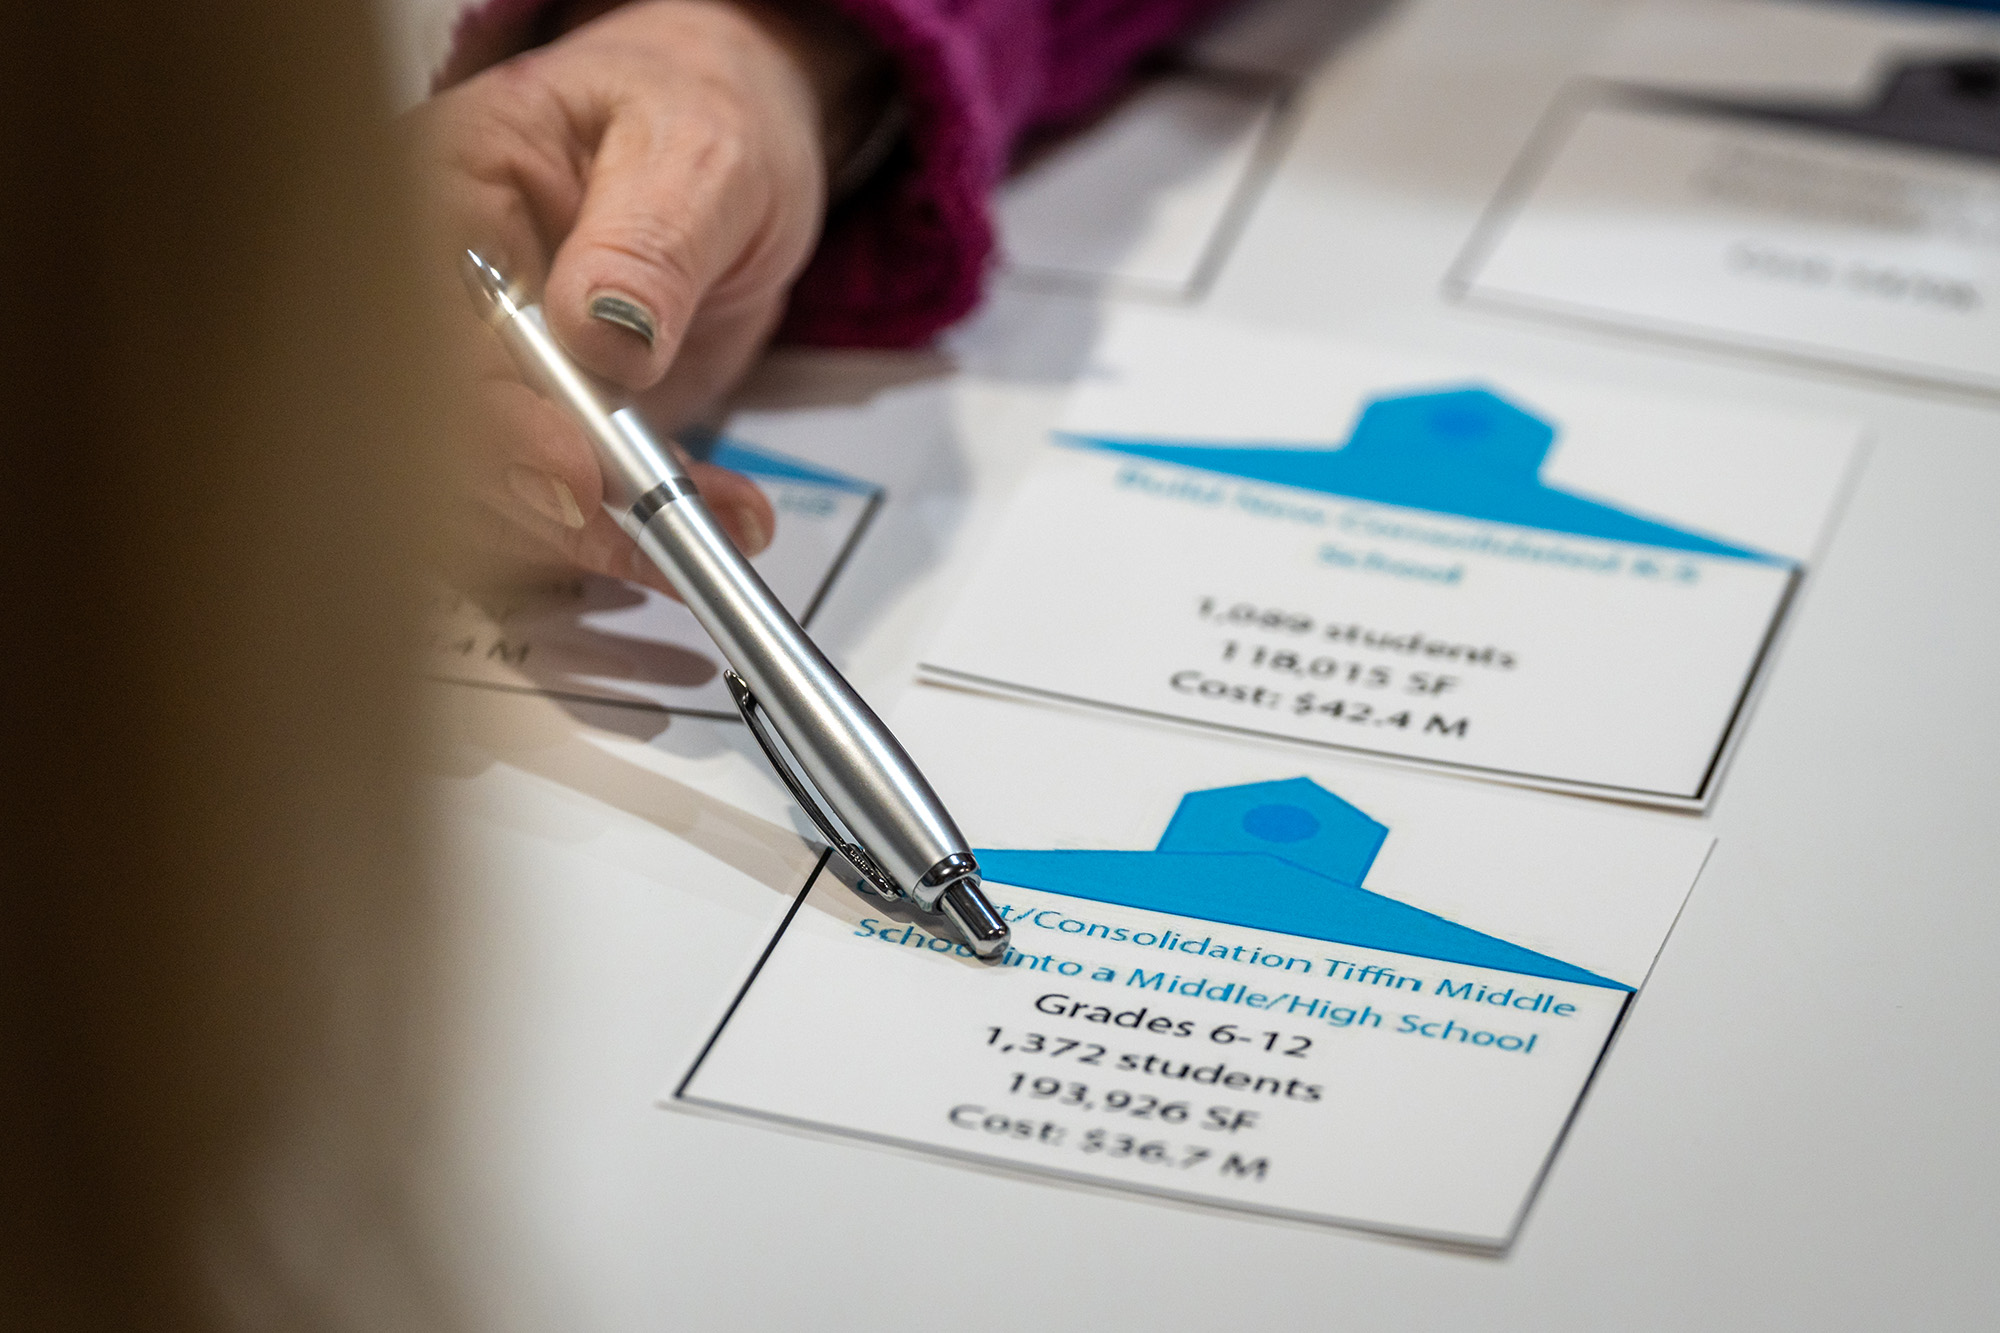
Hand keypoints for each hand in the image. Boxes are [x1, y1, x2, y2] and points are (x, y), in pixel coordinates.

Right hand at [417, 0, 877, 591]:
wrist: (739, 143)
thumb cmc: (704, 113)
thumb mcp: (700, 155)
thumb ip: (652, 240)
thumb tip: (604, 330)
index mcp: (448, 189)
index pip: (419, 328)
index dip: (483, 417)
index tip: (571, 470)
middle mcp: (447, 293)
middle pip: (440, 436)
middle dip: (549, 505)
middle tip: (658, 530)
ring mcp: (494, 371)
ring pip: (496, 494)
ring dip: (610, 534)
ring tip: (724, 522)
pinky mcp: (548, 429)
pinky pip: (569, 509)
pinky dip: (642, 532)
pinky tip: (720, 519)